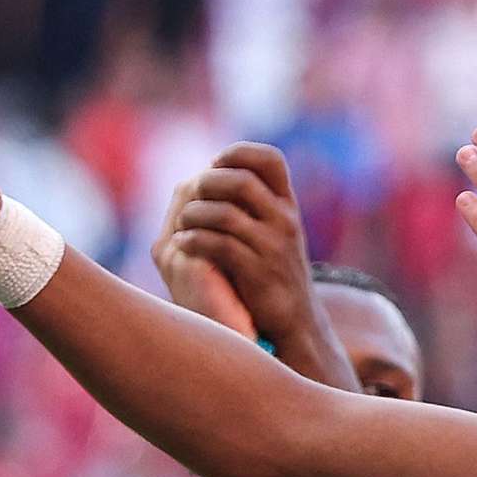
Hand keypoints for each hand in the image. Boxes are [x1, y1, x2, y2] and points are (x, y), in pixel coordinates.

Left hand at [165, 143, 322, 350]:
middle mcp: (284, 220)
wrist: (295, 322)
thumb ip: (254, 204)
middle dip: (206, 184)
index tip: (214, 166)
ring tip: (181, 225)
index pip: (270, 159)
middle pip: (241, 181)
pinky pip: (218, 245)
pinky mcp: (258, 272)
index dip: (238, 153)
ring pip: (224, 214)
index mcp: (287, 205)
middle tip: (191, 197)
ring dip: (192, 215)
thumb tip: (210, 172)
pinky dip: (193, 241)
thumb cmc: (273, 273)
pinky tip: (182, 244)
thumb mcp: (275, 232)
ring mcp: (273, 246)